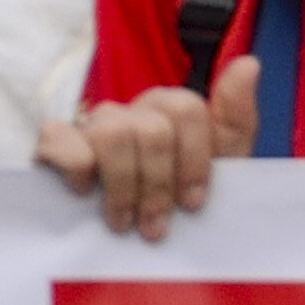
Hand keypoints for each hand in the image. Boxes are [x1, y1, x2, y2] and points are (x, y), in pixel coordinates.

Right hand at [42, 70, 234, 241]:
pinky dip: (75, 168)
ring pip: (112, 133)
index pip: (186, 109)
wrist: (132, 242)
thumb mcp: (222, 166)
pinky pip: (59, 138)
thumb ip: (236, 117)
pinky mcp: (55, 142)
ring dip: (122, 186)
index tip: (193, 203)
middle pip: (152, 129)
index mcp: (169, 111)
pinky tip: (84, 193)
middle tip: (156, 225)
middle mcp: (130, 110)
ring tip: (124, 221)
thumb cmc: (177, 199)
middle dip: (158, 184)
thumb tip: (249, 62)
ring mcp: (91, 124)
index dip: (193, 161)